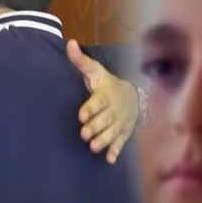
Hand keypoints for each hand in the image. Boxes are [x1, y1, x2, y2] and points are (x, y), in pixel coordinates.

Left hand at [67, 39, 138, 163]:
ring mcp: (120, 121)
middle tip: (84, 134)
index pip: (98, 101)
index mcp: (106, 94)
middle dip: (95, 126)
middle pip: (105, 119)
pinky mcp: (123, 132)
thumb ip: (80, 61)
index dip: (91, 108)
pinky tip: (110, 159)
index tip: (81, 115)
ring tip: (93, 147)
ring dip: (104, 140)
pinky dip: (116, 150)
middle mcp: (114, 109)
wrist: (132, 95)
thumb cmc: (106, 83)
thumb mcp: (95, 70)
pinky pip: (121, 141)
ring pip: (112, 132)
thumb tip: (69, 43)